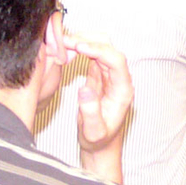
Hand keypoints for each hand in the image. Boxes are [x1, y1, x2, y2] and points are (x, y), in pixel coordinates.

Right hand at [66, 38, 133, 154]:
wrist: (100, 144)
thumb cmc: (99, 140)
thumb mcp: (93, 132)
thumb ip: (90, 112)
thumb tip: (84, 88)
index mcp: (123, 89)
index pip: (116, 60)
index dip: (99, 50)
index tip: (79, 46)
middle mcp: (119, 78)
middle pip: (109, 48)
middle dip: (89, 40)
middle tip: (64, 41)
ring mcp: (109, 74)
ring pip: (100, 48)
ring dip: (83, 42)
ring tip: (62, 43)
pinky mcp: (99, 74)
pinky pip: (92, 55)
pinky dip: (79, 49)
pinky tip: (65, 49)